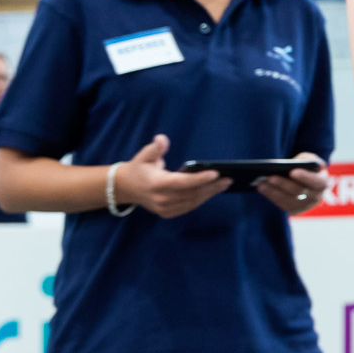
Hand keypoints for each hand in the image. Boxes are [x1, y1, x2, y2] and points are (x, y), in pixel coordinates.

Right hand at [113, 134, 229, 217]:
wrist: (126, 188)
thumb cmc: (139, 168)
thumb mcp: (144, 155)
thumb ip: (155, 148)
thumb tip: (162, 139)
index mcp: (156, 183)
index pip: (181, 182)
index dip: (199, 178)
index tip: (215, 173)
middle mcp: (160, 198)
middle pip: (191, 194)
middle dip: (211, 186)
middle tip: (228, 178)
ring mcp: (163, 208)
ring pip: (192, 202)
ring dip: (209, 194)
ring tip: (224, 184)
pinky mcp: (166, 213)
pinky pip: (188, 207)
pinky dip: (201, 200)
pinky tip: (212, 191)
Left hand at [257, 153, 330, 214]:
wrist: (304, 180)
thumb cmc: (306, 167)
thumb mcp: (309, 159)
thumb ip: (307, 159)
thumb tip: (295, 163)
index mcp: (323, 183)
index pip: (316, 182)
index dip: (305, 177)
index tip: (292, 171)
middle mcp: (317, 197)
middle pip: (299, 192)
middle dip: (284, 184)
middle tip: (270, 177)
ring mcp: (306, 206)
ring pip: (289, 200)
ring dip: (274, 192)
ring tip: (261, 183)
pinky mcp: (295, 210)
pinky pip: (282, 205)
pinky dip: (271, 196)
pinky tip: (262, 188)